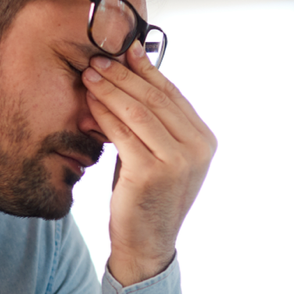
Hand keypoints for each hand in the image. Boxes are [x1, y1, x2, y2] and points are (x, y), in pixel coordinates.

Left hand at [82, 41, 215, 286]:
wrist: (147, 244)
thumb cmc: (148, 196)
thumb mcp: (158, 153)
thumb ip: (154, 120)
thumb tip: (133, 72)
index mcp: (204, 140)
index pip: (172, 93)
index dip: (145, 69)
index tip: (123, 49)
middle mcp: (197, 148)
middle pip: (155, 97)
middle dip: (123, 74)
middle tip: (98, 57)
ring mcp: (177, 161)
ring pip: (138, 110)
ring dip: (111, 88)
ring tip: (90, 73)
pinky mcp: (151, 172)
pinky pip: (123, 132)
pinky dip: (104, 113)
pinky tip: (90, 102)